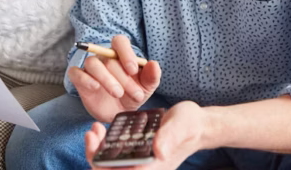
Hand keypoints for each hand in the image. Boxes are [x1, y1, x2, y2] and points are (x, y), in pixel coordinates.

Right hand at [68, 35, 160, 122]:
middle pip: (109, 59)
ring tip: (118, 93)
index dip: (126, 53)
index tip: (134, 70)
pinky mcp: (79, 80)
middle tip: (136, 94)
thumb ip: (152, 76)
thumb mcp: (146, 88)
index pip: (119, 41)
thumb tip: (154, 64)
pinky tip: (95, 87)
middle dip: (123, 78)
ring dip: (106, 78)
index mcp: (120, 54)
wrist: (119, 113)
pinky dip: (84, 78)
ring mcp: (90, 68)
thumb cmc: (132, 95)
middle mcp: (104, 57)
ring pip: (92, 63)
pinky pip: (75, 72)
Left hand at [85, 101, 207, 169]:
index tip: (94, 141)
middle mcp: (144, 169)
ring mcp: (141, 162)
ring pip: (111, 164)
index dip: (101, 164)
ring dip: (99, 150)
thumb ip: (170, 136)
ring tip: (96, 128)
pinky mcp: (138, 153)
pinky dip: (107, 144)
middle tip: (92, 132)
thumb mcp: (182, 125)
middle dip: (95, 155)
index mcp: (153, 168)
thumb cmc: (192, 125)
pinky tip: (105, 128)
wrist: (198, 125)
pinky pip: (117, 155)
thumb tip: (159, 151)